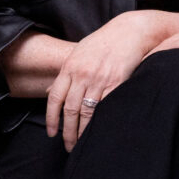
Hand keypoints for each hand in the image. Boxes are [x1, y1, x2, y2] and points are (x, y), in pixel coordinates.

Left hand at [43, 11, 168, 150]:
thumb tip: (48, 92)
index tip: (52, 133)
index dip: (51, 118)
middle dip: (68, 131)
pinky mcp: (117, 83)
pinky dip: (101, 122)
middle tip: (68, 146)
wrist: (130, 31)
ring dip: (83, 132)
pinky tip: (99, 131)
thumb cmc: (104, 42)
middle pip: (70, 110)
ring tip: (82, 144)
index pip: (55, 98)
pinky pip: (106, 107)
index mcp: (70, 67)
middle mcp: (82, 75)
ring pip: (87, 112)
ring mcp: (100, 80)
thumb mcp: (78, 54)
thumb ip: (64, 74)